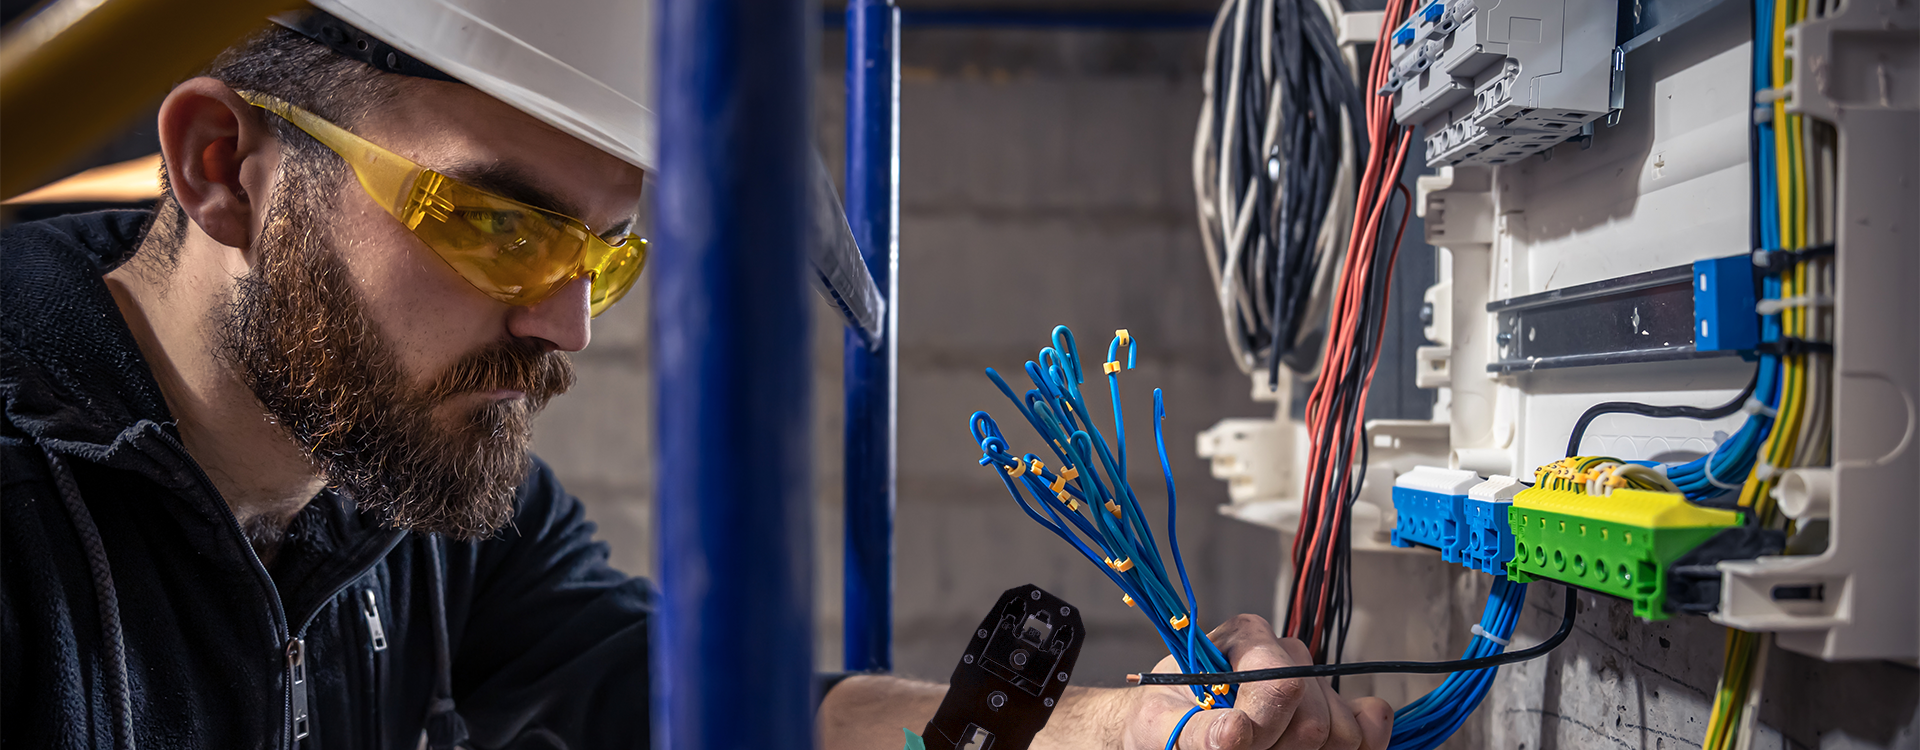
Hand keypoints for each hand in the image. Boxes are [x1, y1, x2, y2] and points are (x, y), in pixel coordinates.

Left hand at [1115, 615, 1392, 749]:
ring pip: (1343, 734)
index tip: (1234, 743)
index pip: (1282, 685)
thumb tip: (1236, 732)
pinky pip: (1373, 727)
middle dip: (1278, 749)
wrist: (1172, 733)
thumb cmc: (1164, 724)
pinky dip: (1361, 747)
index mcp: (1245, 638)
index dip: (1262, 728)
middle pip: (1314, 721)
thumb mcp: (1161, 726)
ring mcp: (1316, 686)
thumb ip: (1195, 732)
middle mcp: (1287, 655)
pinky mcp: (1339, 715)